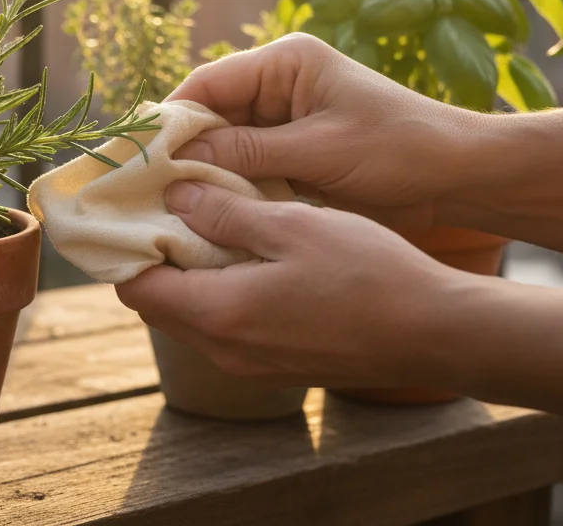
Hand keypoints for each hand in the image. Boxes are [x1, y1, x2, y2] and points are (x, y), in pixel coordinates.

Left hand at [115, 179, 472, 388]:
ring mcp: (252, 364)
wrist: (437, 333)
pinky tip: (247, 255)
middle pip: (159, 305)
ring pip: (192, 317)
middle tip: (166, 206)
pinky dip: (219, 293)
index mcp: (219, 315)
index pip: (136, 288)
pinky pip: (226, 328)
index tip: (131, 208)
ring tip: (207, 222)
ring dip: (188, 276)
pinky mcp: (278, 365)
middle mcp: (225, 350)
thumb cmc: (368, 273)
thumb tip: (175, 196)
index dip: (125, 248)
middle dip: (152, 258)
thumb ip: (225, 213)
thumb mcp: (291, 226)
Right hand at [168, 33, 479, 229]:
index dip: (170, 119)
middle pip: (209, 115)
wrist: (458, 177)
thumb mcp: (319, 151)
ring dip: (204, 174)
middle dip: (182, 151)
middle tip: (145, 191)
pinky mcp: (292, 151)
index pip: (207, 83)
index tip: (138, 157)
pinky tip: (207, 214)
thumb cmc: (398, 150)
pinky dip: (229, 188)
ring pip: (223, 145)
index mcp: (285, 62)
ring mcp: (284, 119)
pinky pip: (246, 166)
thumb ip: (248, 154)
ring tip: (168, 207)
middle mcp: (278, 84)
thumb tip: (180, 163)